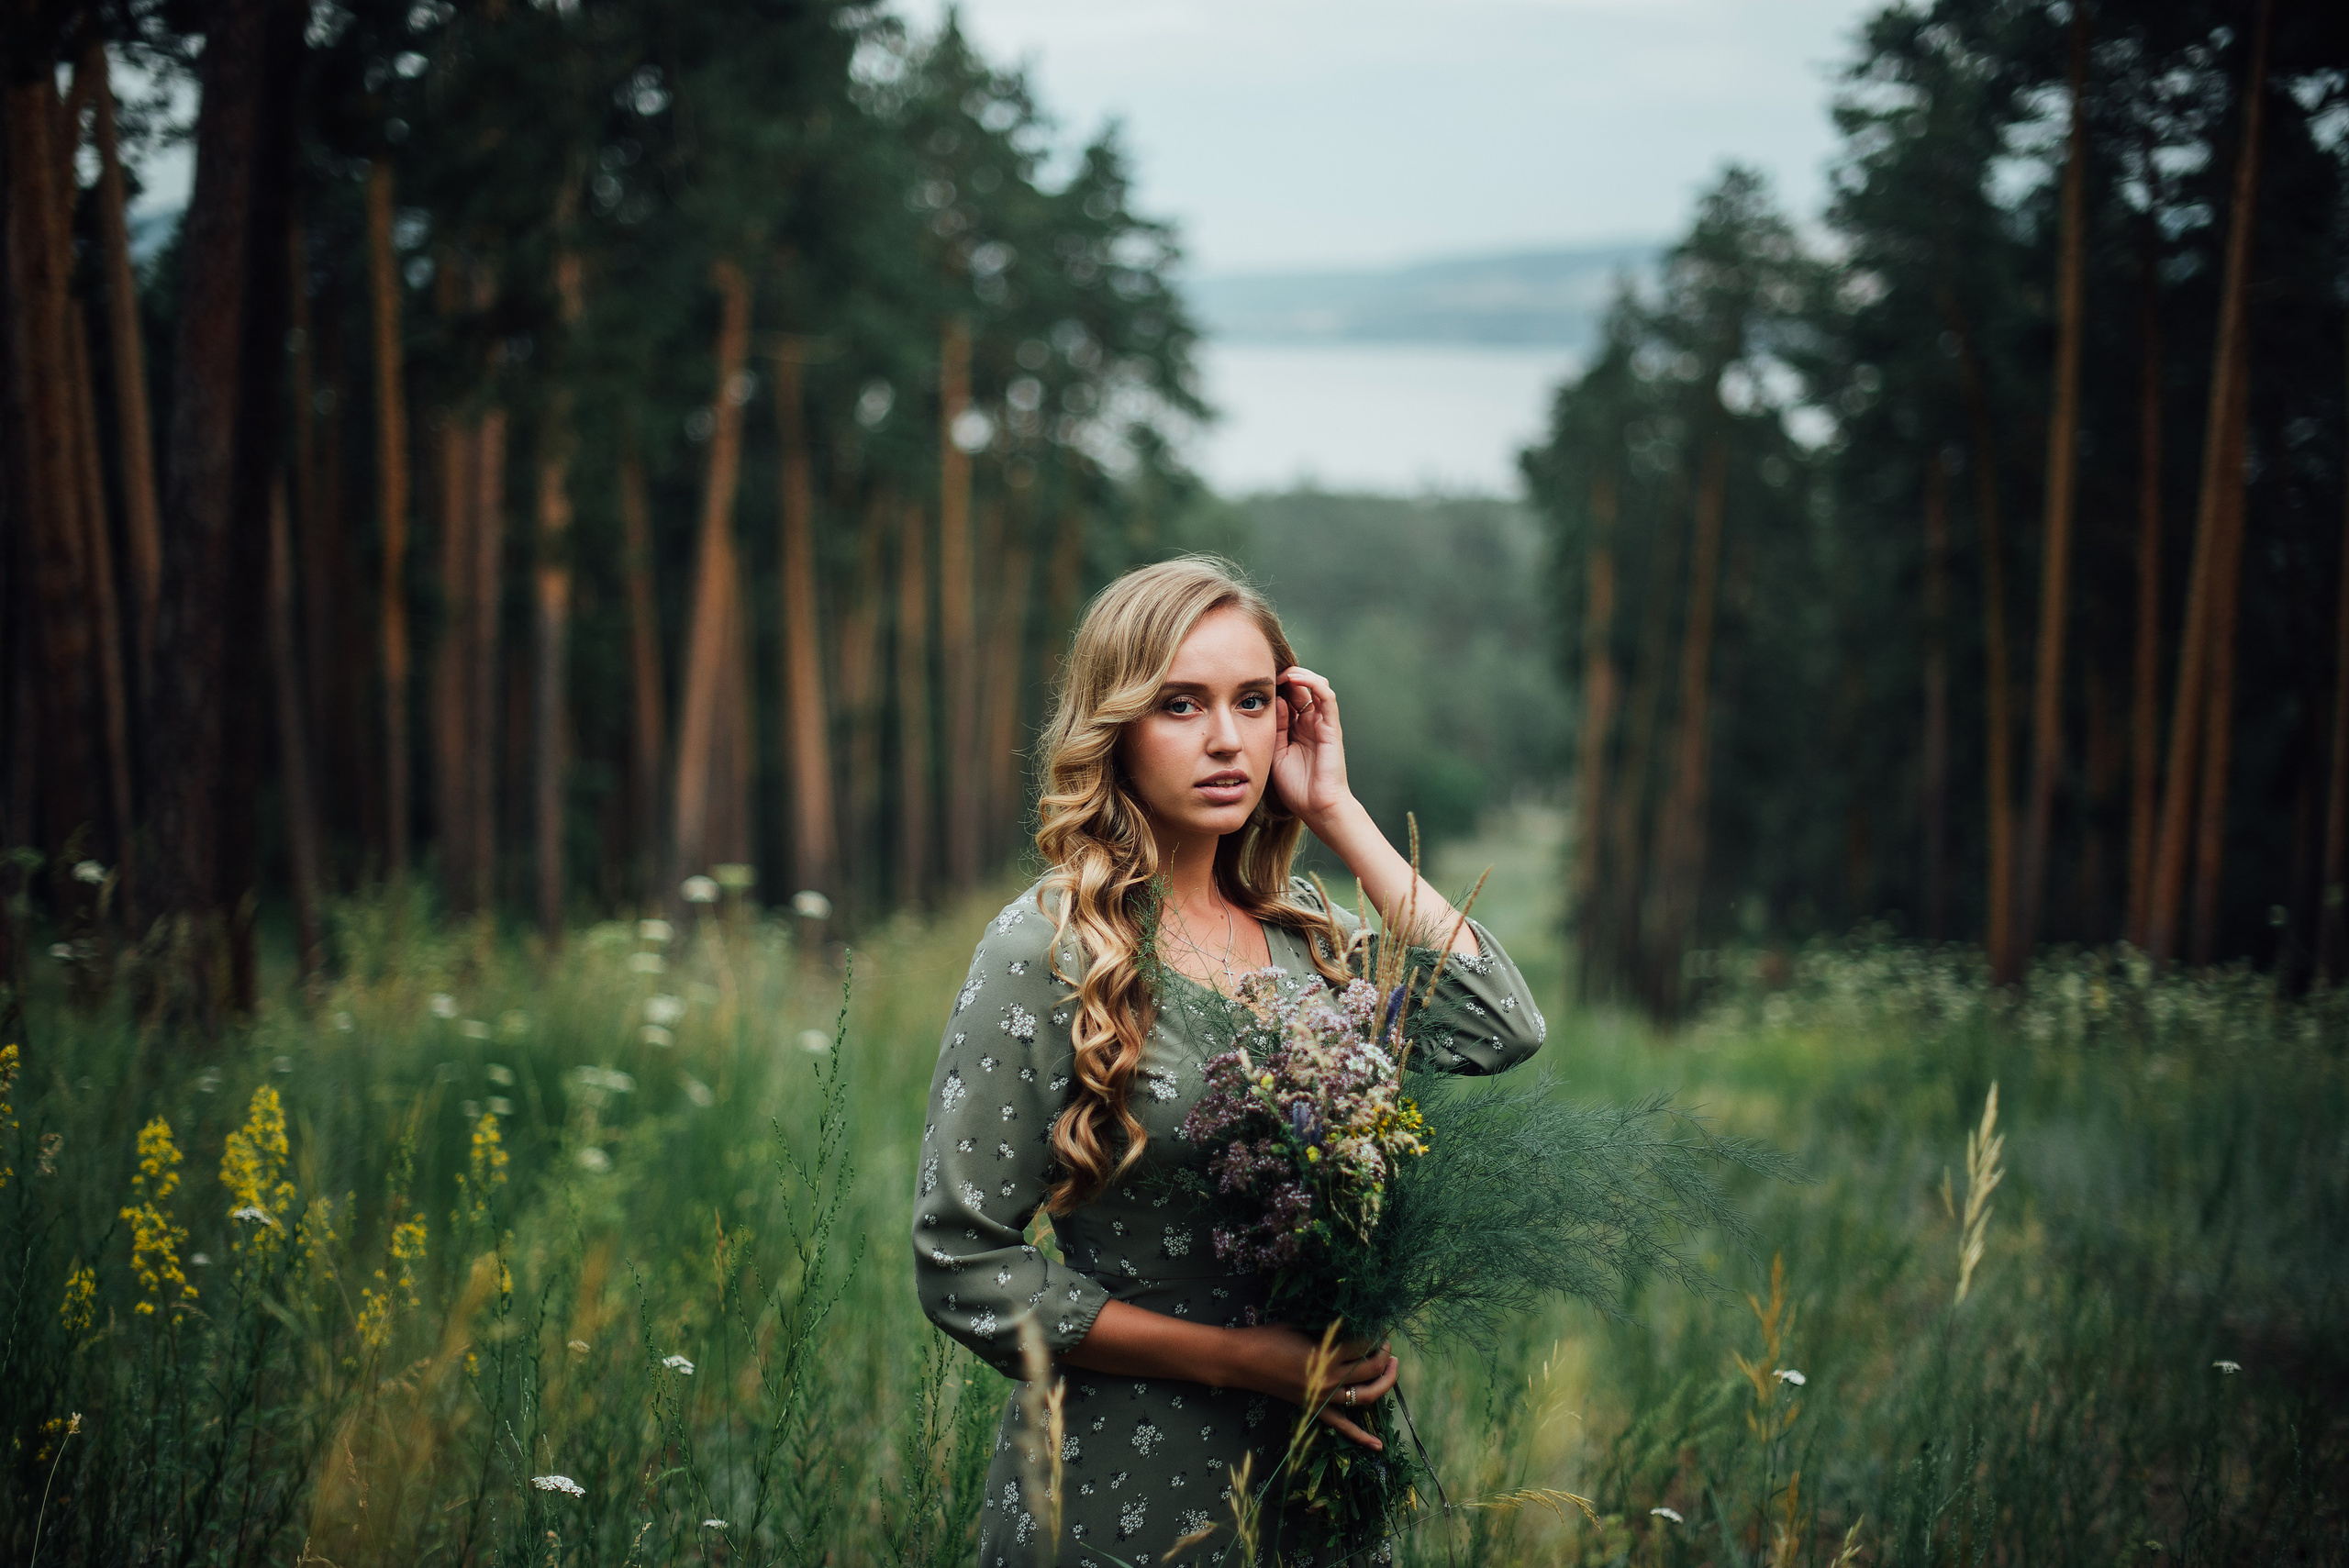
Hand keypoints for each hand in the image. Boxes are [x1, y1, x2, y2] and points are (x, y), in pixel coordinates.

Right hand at [1229, 1323, 1399, 1449]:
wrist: (1243, 1361)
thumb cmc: (1270, 1337)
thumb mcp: (1303, 1327)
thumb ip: (1329, 1332)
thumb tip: (1353, 1326)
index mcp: (1326, 1354)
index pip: (1364, 1345)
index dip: (1375, 1335)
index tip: (1379, 1327)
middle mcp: (1329, 1379)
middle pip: (1370, 1370)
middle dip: (1384, 1356)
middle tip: (1386, 1345)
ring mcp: (1323, 1398)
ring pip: (1365, 1397)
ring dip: (1384, 1383)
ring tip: (1391, 1367)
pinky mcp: (1315, 1409)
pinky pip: (1342, 1426)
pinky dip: (1360, 1436)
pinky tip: (1379, 1445)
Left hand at [1271, 666, 1351, 826]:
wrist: (1317, 808)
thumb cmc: (1296, 787)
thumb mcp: (1276, 752)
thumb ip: (1276, 727)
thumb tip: (1274, 702)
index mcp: (1297, 729)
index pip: (1288, 698)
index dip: (1274, 688)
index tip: (1254, 683)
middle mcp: (1311, 722)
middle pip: (1300, 688)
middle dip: (1284, 677)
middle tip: (1265, 673)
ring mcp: (1322, 723)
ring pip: (1315, 685)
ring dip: (1298, 674)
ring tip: (1280, 673)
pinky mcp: (1332, 726)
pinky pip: (1326, 696)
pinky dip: (1312, 682)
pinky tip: (1294, 679)